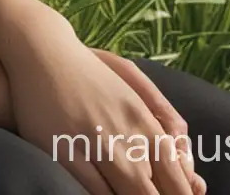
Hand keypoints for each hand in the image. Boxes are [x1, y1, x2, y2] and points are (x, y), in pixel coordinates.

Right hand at [0, 4, 204, 194]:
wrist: (41, 49)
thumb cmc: (88, 69)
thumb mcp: (132, 84)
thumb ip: (164, 119)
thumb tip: (189, 163)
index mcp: (145, 121)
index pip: (178, 179)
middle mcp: (125, 135)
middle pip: (152, 192)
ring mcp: (95, 145)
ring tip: (128, 193)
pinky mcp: (64, 152)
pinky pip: (93, 193)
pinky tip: (106, 193)